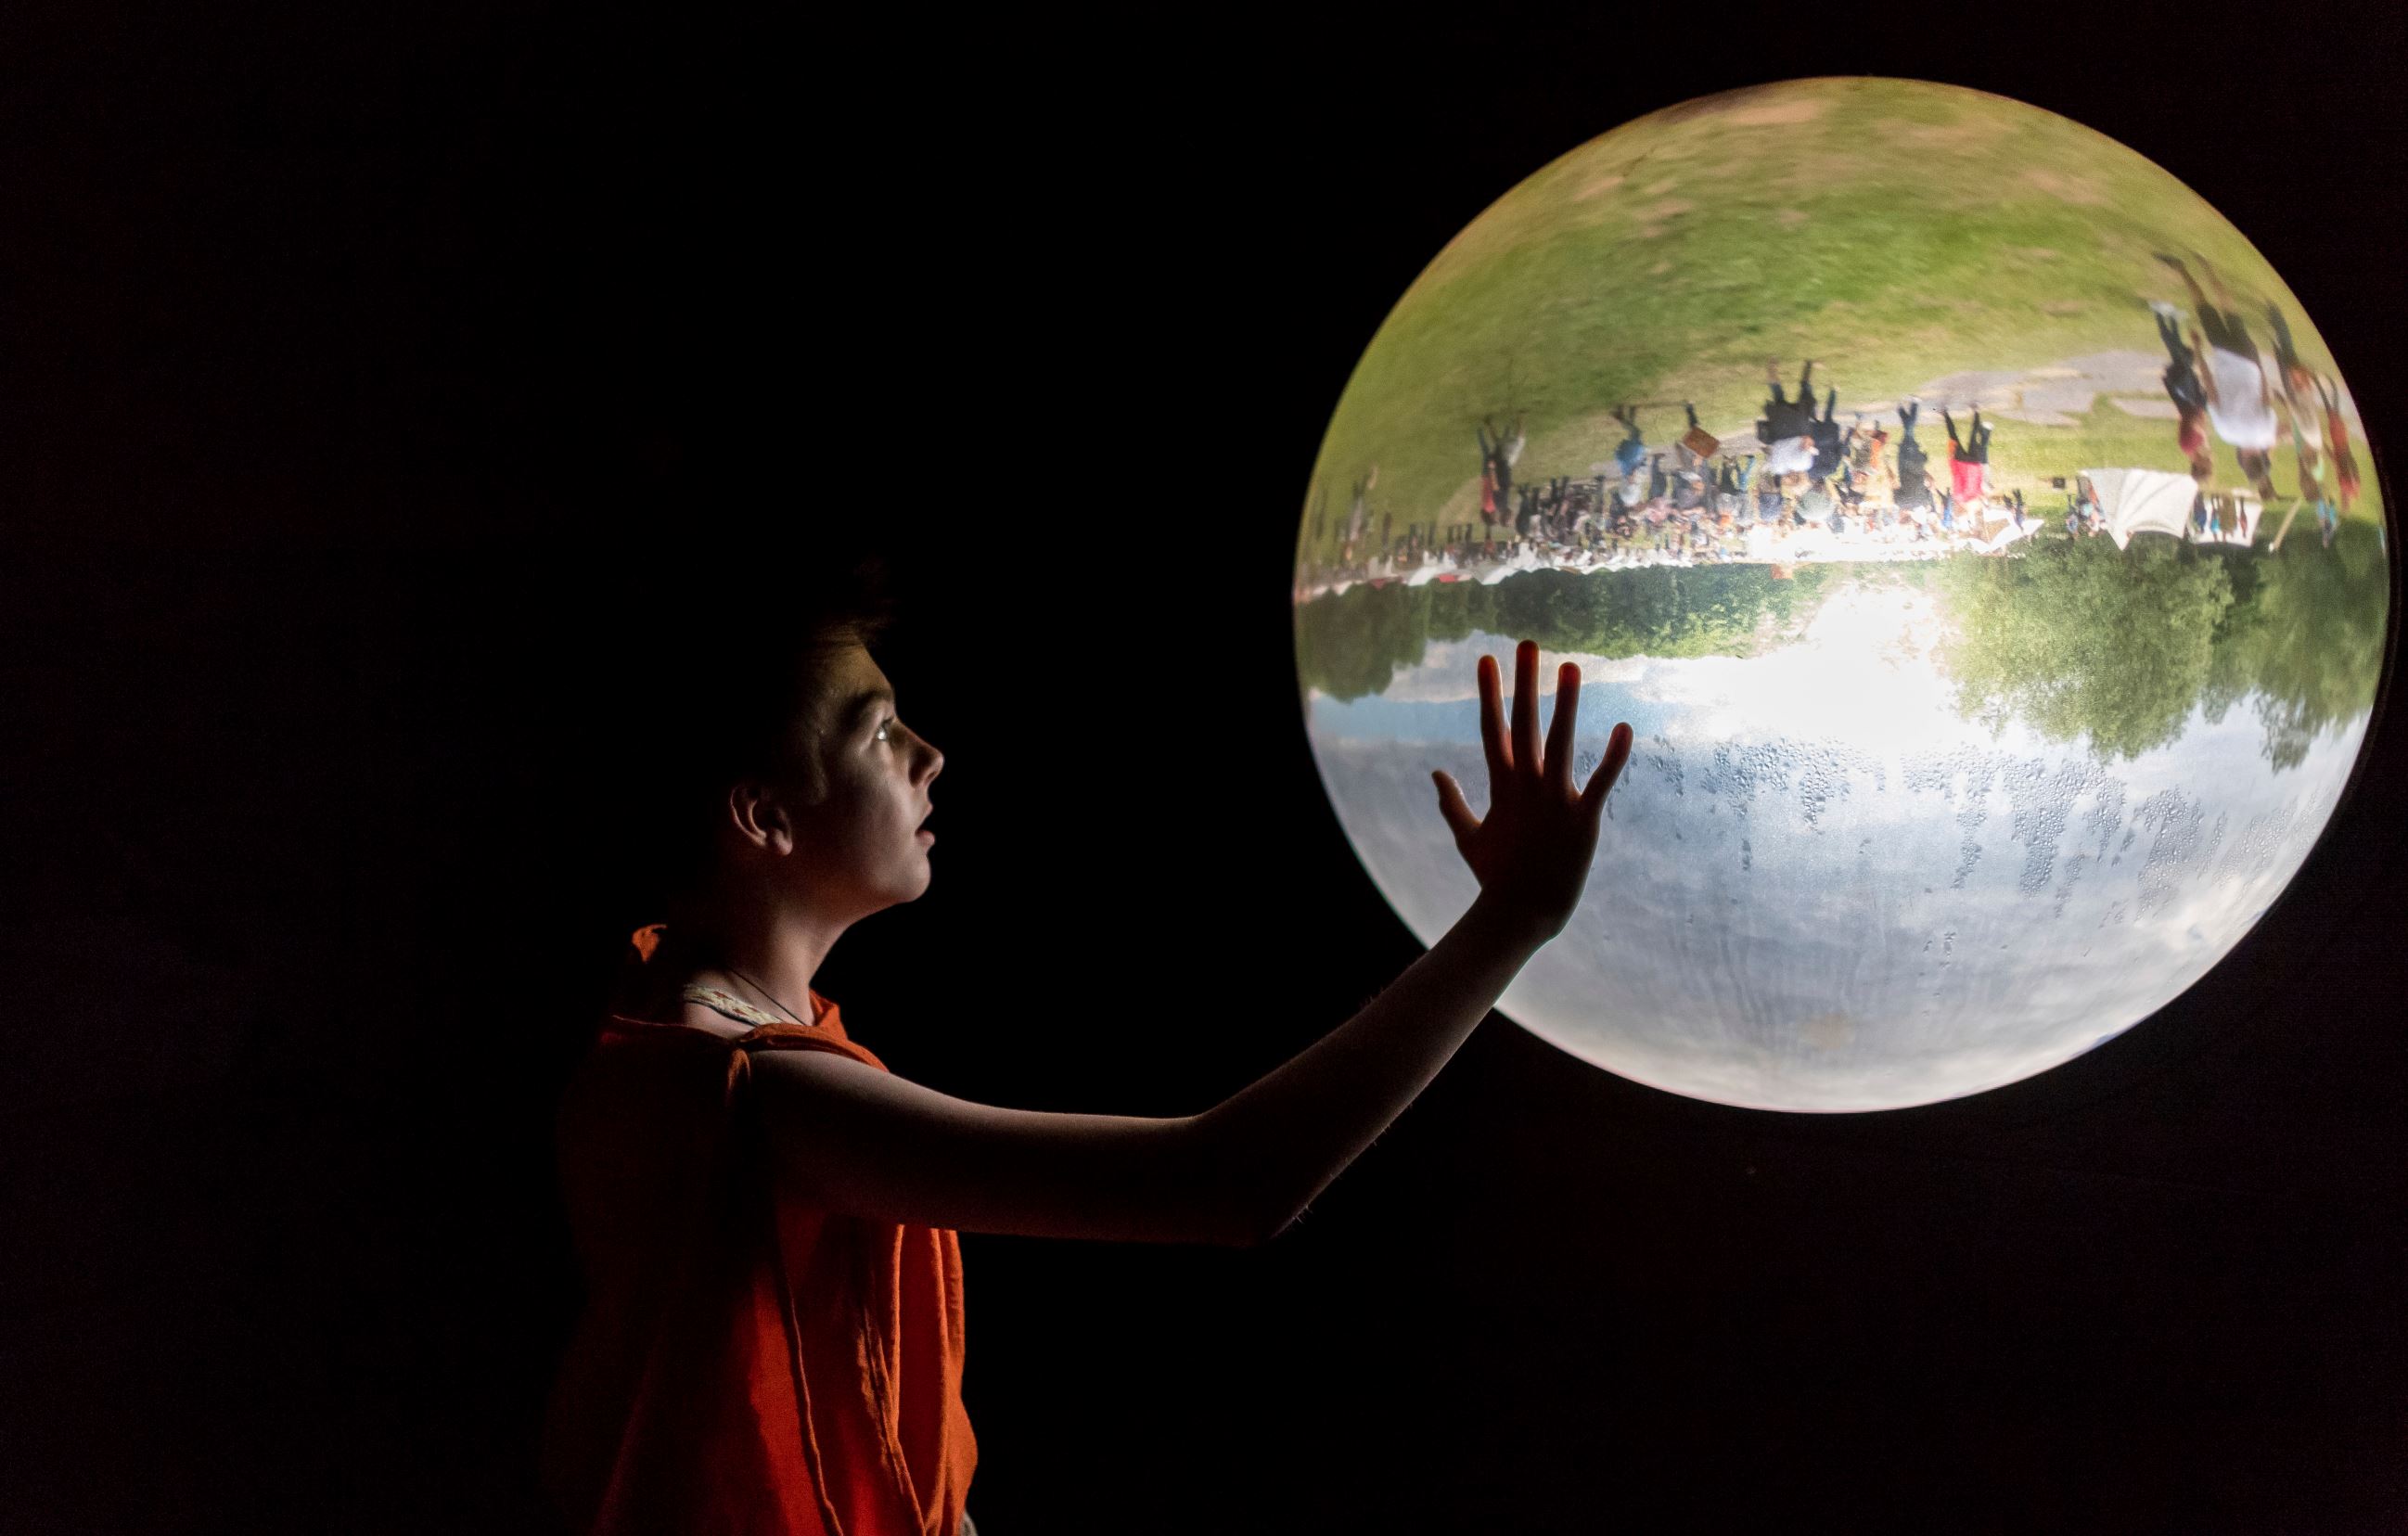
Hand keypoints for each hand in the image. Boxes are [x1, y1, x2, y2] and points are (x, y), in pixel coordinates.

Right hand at [1432, 640, 1633, 941]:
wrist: (1522, 916)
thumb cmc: (1496, 879)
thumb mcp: (1467, 838)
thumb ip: (1451, 804)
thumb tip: (1435, 774)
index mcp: (1501, 787)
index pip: (1493, 730)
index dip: (1490, 693)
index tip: (1488, 659)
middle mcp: (1526, 787)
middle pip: (1524, 724)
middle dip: (1525, 683)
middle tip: (1528, 644)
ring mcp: (1554, 801)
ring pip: (1561, 742)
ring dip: (1566, 704)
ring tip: (1571, 667)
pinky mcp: (1583, 820)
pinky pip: (1602, 782)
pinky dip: (1614, 756)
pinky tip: (1624, 726)